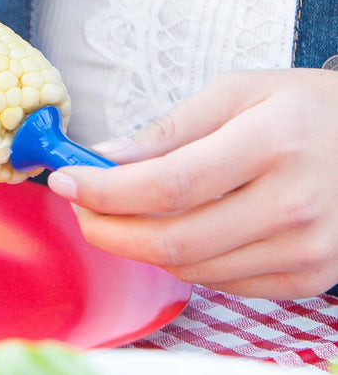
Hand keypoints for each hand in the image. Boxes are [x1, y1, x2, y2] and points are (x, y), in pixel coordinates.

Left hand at [46, 68, 337, 299]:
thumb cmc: (305, 109)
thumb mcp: (238, 92)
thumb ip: (168, 129)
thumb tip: (102, 158)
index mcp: (272, 143)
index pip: (168, 183)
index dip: (105, 190)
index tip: (64, 182)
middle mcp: (293, 204)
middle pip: (172, 240)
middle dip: (108, 230)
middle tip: (79, 209)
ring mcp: (305, 250)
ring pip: (190, 269)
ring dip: (139, 247)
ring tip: (119, 215)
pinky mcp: (309, 277)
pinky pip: (220, 283)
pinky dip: (183, 261)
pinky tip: (175, 230)